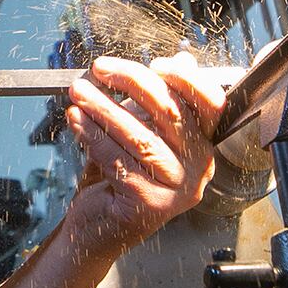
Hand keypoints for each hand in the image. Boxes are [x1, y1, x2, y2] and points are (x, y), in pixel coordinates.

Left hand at [63, 52, 224, 254]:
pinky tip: (76, 119)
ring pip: (139, 136)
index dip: (187, 80)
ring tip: (79, 92)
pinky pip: (117, 160)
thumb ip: (160, 100)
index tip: (155, 63)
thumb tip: (181, 60)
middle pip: (171, 112)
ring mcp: (176, 189)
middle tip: (101, 68)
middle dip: (132, 81)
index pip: (210, 104)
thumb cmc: (121, 176)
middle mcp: (199, 169)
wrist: (99, 227)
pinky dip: (92, 135)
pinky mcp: (148, 204)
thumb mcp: (144, 131)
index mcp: (203, 145)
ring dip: (103, 108)